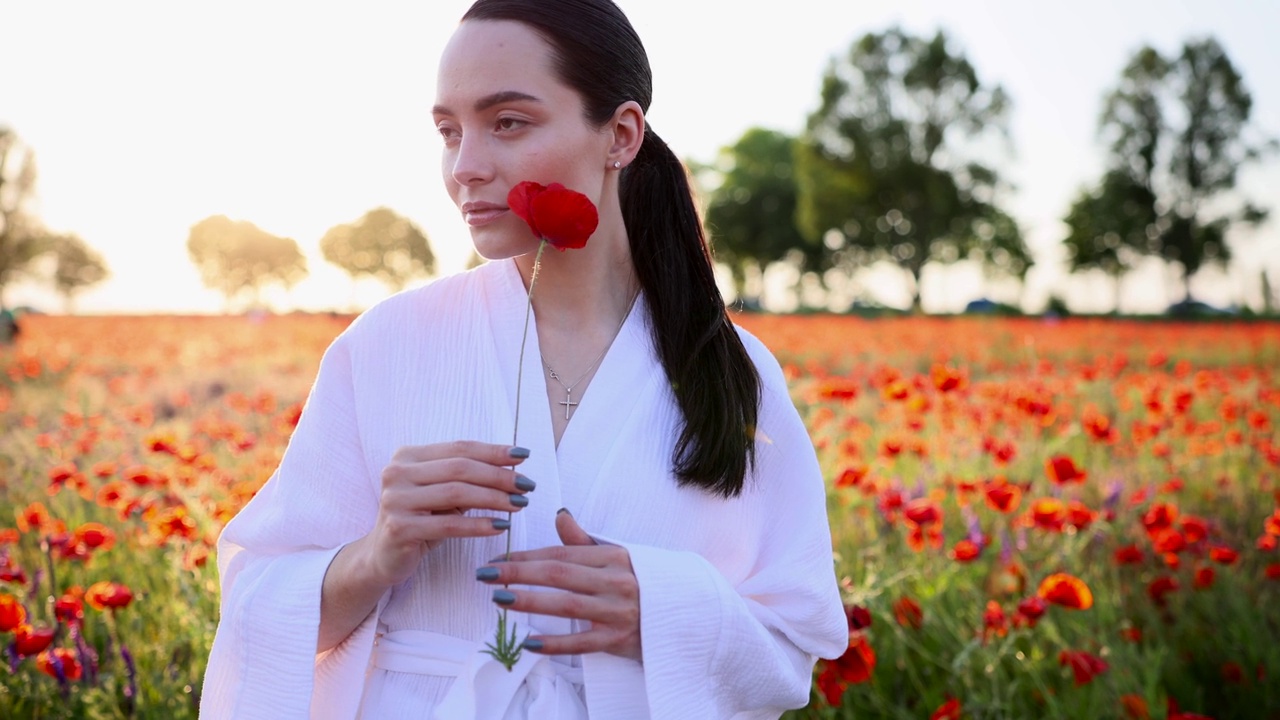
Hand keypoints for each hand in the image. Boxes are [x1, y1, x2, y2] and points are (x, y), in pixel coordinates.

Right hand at [361, 441, 533, 587]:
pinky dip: (478, 525)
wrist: (383, 556)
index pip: (459, 448)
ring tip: (520, 504)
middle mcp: (396, 473)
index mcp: (407, 456)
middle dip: (499, 475)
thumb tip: (514, 464)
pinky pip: (449, 525)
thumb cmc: (421, 519)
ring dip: (494, 498)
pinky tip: (501, 526)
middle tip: (527, 485)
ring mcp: (395, 500)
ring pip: (457, 493)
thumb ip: (468, 477)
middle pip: (460, 468)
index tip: (523, 456)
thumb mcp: (443, 493)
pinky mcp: (399, 528)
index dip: (493, 451)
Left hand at [476, 510, 641, 661]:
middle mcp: (616, 581)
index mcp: (614, 557)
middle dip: (518, 573)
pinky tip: (528, 642)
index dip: (527, 556)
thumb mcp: (616, 557)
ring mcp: (617, 612)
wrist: (681, 615)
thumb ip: (583, 540)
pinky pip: (580, 642)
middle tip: (486, 575)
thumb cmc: (640, 583)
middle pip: (559, 575)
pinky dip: (554, 643)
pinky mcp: (618, 640)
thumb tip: (559, 514)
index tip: (497, 558)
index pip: (562, 554)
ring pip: (566, 605)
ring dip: (529, 602)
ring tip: (499, 600)